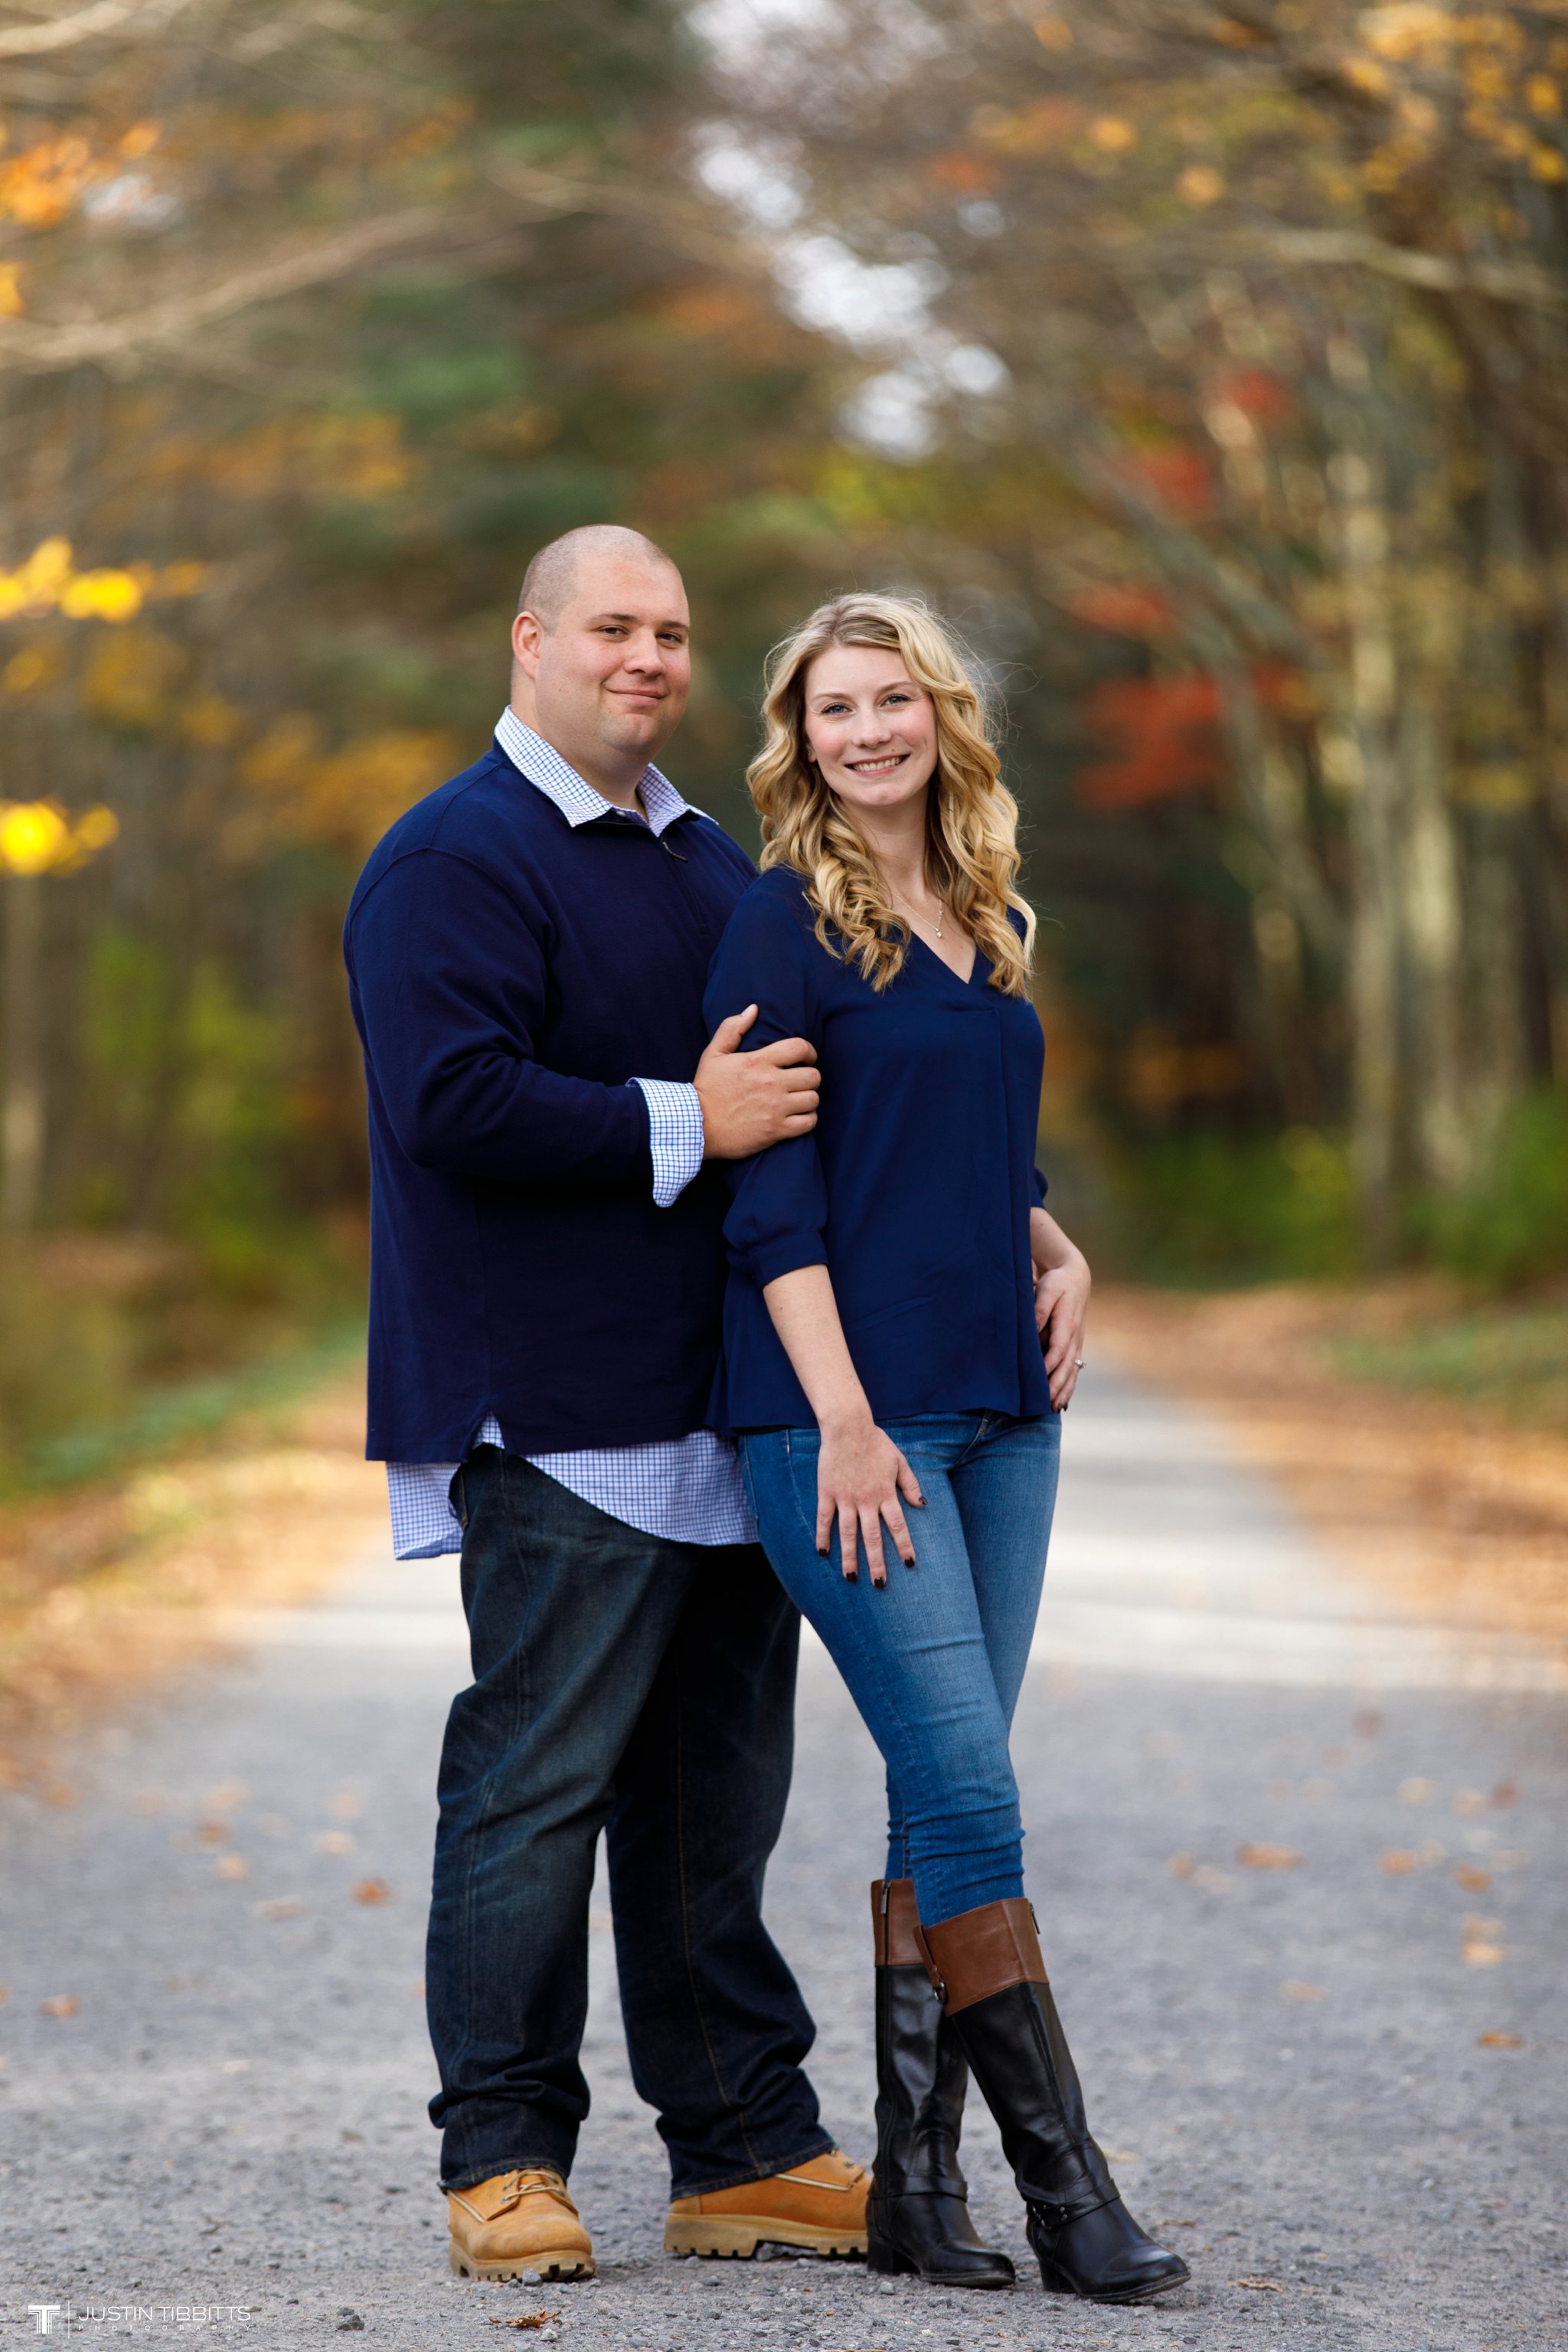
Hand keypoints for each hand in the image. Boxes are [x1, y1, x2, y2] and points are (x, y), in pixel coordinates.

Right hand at [696, 1004, 819, 1158]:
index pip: (800, 1048)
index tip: (806, 1058)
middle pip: (813, 1076)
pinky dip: (808, 1119)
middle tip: (801, 1082)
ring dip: (809, 1099)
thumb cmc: (706, 1089)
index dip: (809, 1052)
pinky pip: (808, 1122)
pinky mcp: (776, 1130)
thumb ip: (732, 1028)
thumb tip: (753, 1009)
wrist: (696, 1126)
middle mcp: (771, 1083)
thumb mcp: (713, 1054)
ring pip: (813, 1099)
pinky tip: (798, 1117)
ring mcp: (775, 1108)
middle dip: (810, 1077)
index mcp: (758, 1061)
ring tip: (799, 1100)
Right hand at [815, 1413, 922, 1586]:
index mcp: (885, 1493)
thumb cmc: (876, 1442)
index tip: (910, 1564)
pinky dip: (823, 1535)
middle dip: (877, 1562)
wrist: (848, 1426)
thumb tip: (921, 1504)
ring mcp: (845, 1497)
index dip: (904, 1546)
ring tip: (851, 1577)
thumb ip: (909, 1483)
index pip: (898, 1526)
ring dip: (850, 1557)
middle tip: (879, 1584)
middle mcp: (866, 1499)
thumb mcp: (899, 1460)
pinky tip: (823, 1552)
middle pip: (872, 1537)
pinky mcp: (827, 1492)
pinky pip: (825, 1518)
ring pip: (848, 1533)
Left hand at [1034, 1248, 1089, 1411]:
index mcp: (1067, 1323)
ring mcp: (1077, 1343)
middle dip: (1058, 1385)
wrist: (1076, 1277)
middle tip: (1047, 1403)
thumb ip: (1039, 1309)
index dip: (1049, 1365)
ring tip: (1056, 1408)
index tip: (1039, 1380)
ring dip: (1065, 1390)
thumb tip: (1032, 1329)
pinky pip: (1074, 1369)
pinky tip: (1063, 1401)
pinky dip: (1069, 1385)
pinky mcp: (1075, 1346)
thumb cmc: (1058, 1282)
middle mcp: (1075, 1337)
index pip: (1058, 1348)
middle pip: (1067, 1365)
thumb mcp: (1047, 1289)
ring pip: (1072, 1370)